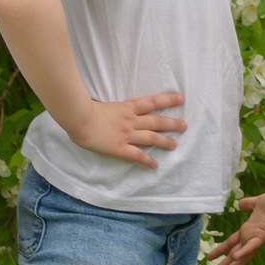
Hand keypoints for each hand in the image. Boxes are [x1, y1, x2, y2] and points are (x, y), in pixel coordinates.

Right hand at [61, 92, 186, 169]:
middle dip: (172, 123)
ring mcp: (127, 134)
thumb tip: (108, 109)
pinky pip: (137, 155)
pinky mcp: (120, 148)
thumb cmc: (84, 108)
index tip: (180, 98)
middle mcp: (131, 120)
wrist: (79, 117)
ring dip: (164, 141)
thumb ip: (110, 107)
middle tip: (184, 125)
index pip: (151, 102)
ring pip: (151, 137)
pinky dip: (147, 161)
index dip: (167, 99)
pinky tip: (155, 165)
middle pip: (156, 121)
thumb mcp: (101, 103)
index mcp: (126, 107)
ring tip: (175, 145)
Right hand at [204, 190, 264, 264]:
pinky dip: (243, 252)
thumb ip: (248, 205)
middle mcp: (250, 238)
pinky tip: (234, 258)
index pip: (232, 244)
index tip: (210, 259)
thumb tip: (239, 205)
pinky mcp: (262, 235)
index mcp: (249, 232)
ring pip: (239, 256)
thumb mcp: (257, 203)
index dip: (221, 251)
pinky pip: (251, 245)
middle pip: (232, 256)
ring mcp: (256, 238)